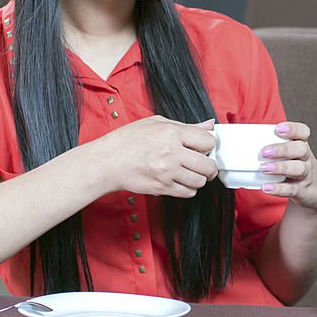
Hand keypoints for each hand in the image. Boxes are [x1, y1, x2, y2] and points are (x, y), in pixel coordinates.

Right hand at [87, 115, 217, 197]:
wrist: (106, 162)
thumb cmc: (127, 141)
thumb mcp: (156, 123)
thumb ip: (186, 126)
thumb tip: (209, 125)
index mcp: (172, 133)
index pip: (208, 141)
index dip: (209, 144)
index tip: (205, 147)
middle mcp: (171, 153)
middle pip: (208, 165)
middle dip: (209, 165)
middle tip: (204, 164)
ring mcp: (167, 172)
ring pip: (200, 181)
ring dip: (199, 178)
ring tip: (190, 172)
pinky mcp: (162, 187)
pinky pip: (188, 192)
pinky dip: (188, 188)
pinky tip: (180, 180)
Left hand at [258, 122, 316, 212]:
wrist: (313, 191)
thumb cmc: (294, 166)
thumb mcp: (290, 154)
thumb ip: (273, 146)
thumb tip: (238, 140)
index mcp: (301, 145)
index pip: (303, 132)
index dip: (293, 129)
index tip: (278, 129)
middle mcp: (306, 158)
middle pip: (300, 149)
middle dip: (283, 149)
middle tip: (264, 152)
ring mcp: (305, 175)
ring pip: (298, 168)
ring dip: (280, 167)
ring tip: (263, 168)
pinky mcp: (301, 191)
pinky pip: (291, 189)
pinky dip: (278, 189)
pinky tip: (266, 188)